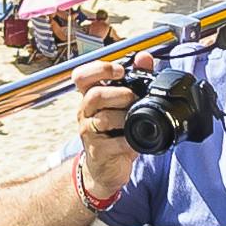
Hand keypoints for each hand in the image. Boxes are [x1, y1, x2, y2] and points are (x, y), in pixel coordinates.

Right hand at [68, 63, 149, 208]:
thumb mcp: (124, 105)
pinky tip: (136, 139)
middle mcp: (85, 112)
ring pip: (102, 119)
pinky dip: (128, 141)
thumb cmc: (115, 133)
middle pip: (94, 95)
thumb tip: (144, 57)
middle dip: (118, 94)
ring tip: (136, 120)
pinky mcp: (97, 151)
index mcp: (90, 97)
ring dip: (124, 117)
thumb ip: (135, 78)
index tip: (120, 70)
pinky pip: (112, 143)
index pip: (81, 76)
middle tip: (133, 98)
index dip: (99, 69)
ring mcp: (89, 132)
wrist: (106, 168)